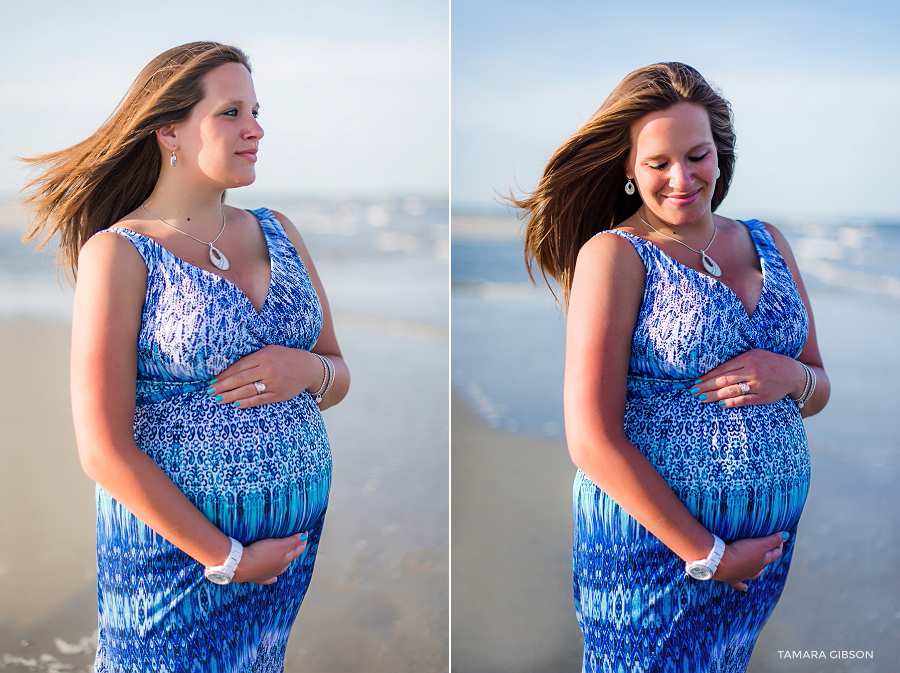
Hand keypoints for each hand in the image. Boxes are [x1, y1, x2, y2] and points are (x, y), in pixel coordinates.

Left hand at [206, 345, 323, 408]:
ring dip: (230, 396)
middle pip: (239, 379)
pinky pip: (259, 400)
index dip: (223, 375)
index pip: (238, 366)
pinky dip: (246, 403)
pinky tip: (235, 405)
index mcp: (263, 356)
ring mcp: (273, 383)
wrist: (309, 368)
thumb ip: (252, 358)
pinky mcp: (278, 395)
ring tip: (218, 399)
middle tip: (209, 391)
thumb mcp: (269, 351)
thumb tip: (230, 368)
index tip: (211, 380)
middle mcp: (267, 369)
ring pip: (247, 391)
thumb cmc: (285, 357)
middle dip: (222, 386)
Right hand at [231, 533, 307, 584]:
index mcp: (285, 560)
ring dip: (285, 562)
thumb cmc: (259, 554)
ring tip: (287, 557)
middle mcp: (279, 568)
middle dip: (295, 549)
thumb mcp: (279, 545)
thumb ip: (292, 541)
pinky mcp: (257, 577)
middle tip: (297, 541)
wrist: (239, 566)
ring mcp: (268, 574)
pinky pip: (267, 578)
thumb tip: (304, 537)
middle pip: (290, 558)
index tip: (304, 533)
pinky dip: (272, 577)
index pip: (298, 549)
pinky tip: (274, 578)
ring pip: (280, 568)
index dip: (302, 540)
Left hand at [691, 349, 804, 407]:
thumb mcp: (753, 354)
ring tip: (701, 398)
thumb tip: (713, 369)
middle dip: (706, 386)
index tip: (695, 380)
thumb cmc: (768, 362)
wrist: (792, 373)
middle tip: (693, 391)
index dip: (707, 376)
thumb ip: (736, 361)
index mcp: (747, 359)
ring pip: (731, 391)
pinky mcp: (762, 397)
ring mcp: (757, 385)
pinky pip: (743, 401)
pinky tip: (719, 404)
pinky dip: (730, 403)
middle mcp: (752, 371)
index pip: (722, 368)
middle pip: (723, 380)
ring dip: (714, 396)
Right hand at [713, 532, 786, 590]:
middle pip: (766, 563)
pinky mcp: (732, 578)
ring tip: (762, 569)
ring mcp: (744, 575)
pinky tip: (745, 588)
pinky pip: (739, 584)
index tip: (780, 539)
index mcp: (763, 561)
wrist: (721, 563)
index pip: (775, 553)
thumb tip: (786, 535)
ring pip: (755, 574)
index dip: (778, 545)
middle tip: (770, 549)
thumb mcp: (759, 544)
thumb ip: (772, 540)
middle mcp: (755, 569)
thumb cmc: (740, 553)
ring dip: (759, 570)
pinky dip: (743, 586)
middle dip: (770, 556)